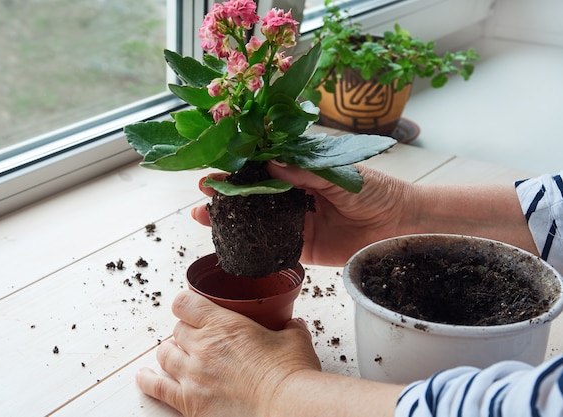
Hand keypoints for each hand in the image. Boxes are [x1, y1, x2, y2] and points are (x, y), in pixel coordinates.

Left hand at [136, 290, 320, 416]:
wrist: (286, 409)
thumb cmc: (290, 376)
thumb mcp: (294, 341)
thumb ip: (290, 329)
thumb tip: (294, 325)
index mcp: (223, 325)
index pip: (185, 303)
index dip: (188, 304)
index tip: (193, 309)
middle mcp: (202, 347)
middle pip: (176, 330)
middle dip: (185, 332)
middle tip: (198, 339)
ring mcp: (192, 376)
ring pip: (164, 355)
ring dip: (170, 353)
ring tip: (177, 356)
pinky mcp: (189, 403)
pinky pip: (157, 387)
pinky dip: (148, 381)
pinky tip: (144, 377)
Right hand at [192, 163, 415, 265]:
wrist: (401, 222)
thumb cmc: (374, 189)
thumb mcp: (338, 174)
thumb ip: (305, 172)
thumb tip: (269, 163)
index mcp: (301, 174)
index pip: (263, 169)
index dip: (239, 169)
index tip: (216, 167)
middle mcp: (293, 198)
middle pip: (253, 196)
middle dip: (226, 194)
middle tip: (203, 193)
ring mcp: (295, 225)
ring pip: (256, 222)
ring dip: (230, 220)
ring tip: (203, 216)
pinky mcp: (303, 249)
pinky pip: (274, 249)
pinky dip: (251, 247)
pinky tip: (229, 244)